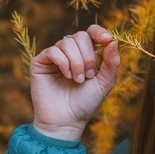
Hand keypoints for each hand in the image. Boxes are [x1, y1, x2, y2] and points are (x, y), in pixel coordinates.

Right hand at [29, 24, 119, 140]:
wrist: (67, 121)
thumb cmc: (86, 103)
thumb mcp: (104, 83)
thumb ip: (111, 63)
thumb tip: (114, 41)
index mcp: (86, 54)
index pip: (91, 32)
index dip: (99, 32)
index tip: (107, 39)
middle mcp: (70, 53)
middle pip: (80, 36)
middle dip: (88, 56)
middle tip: (88, 76)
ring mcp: (54, 57)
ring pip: (67, 42)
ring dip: (76, 62)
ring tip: (77, 80)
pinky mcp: (40, 63)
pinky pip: (53, 51)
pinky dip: (63, 62)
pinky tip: (67, 76)